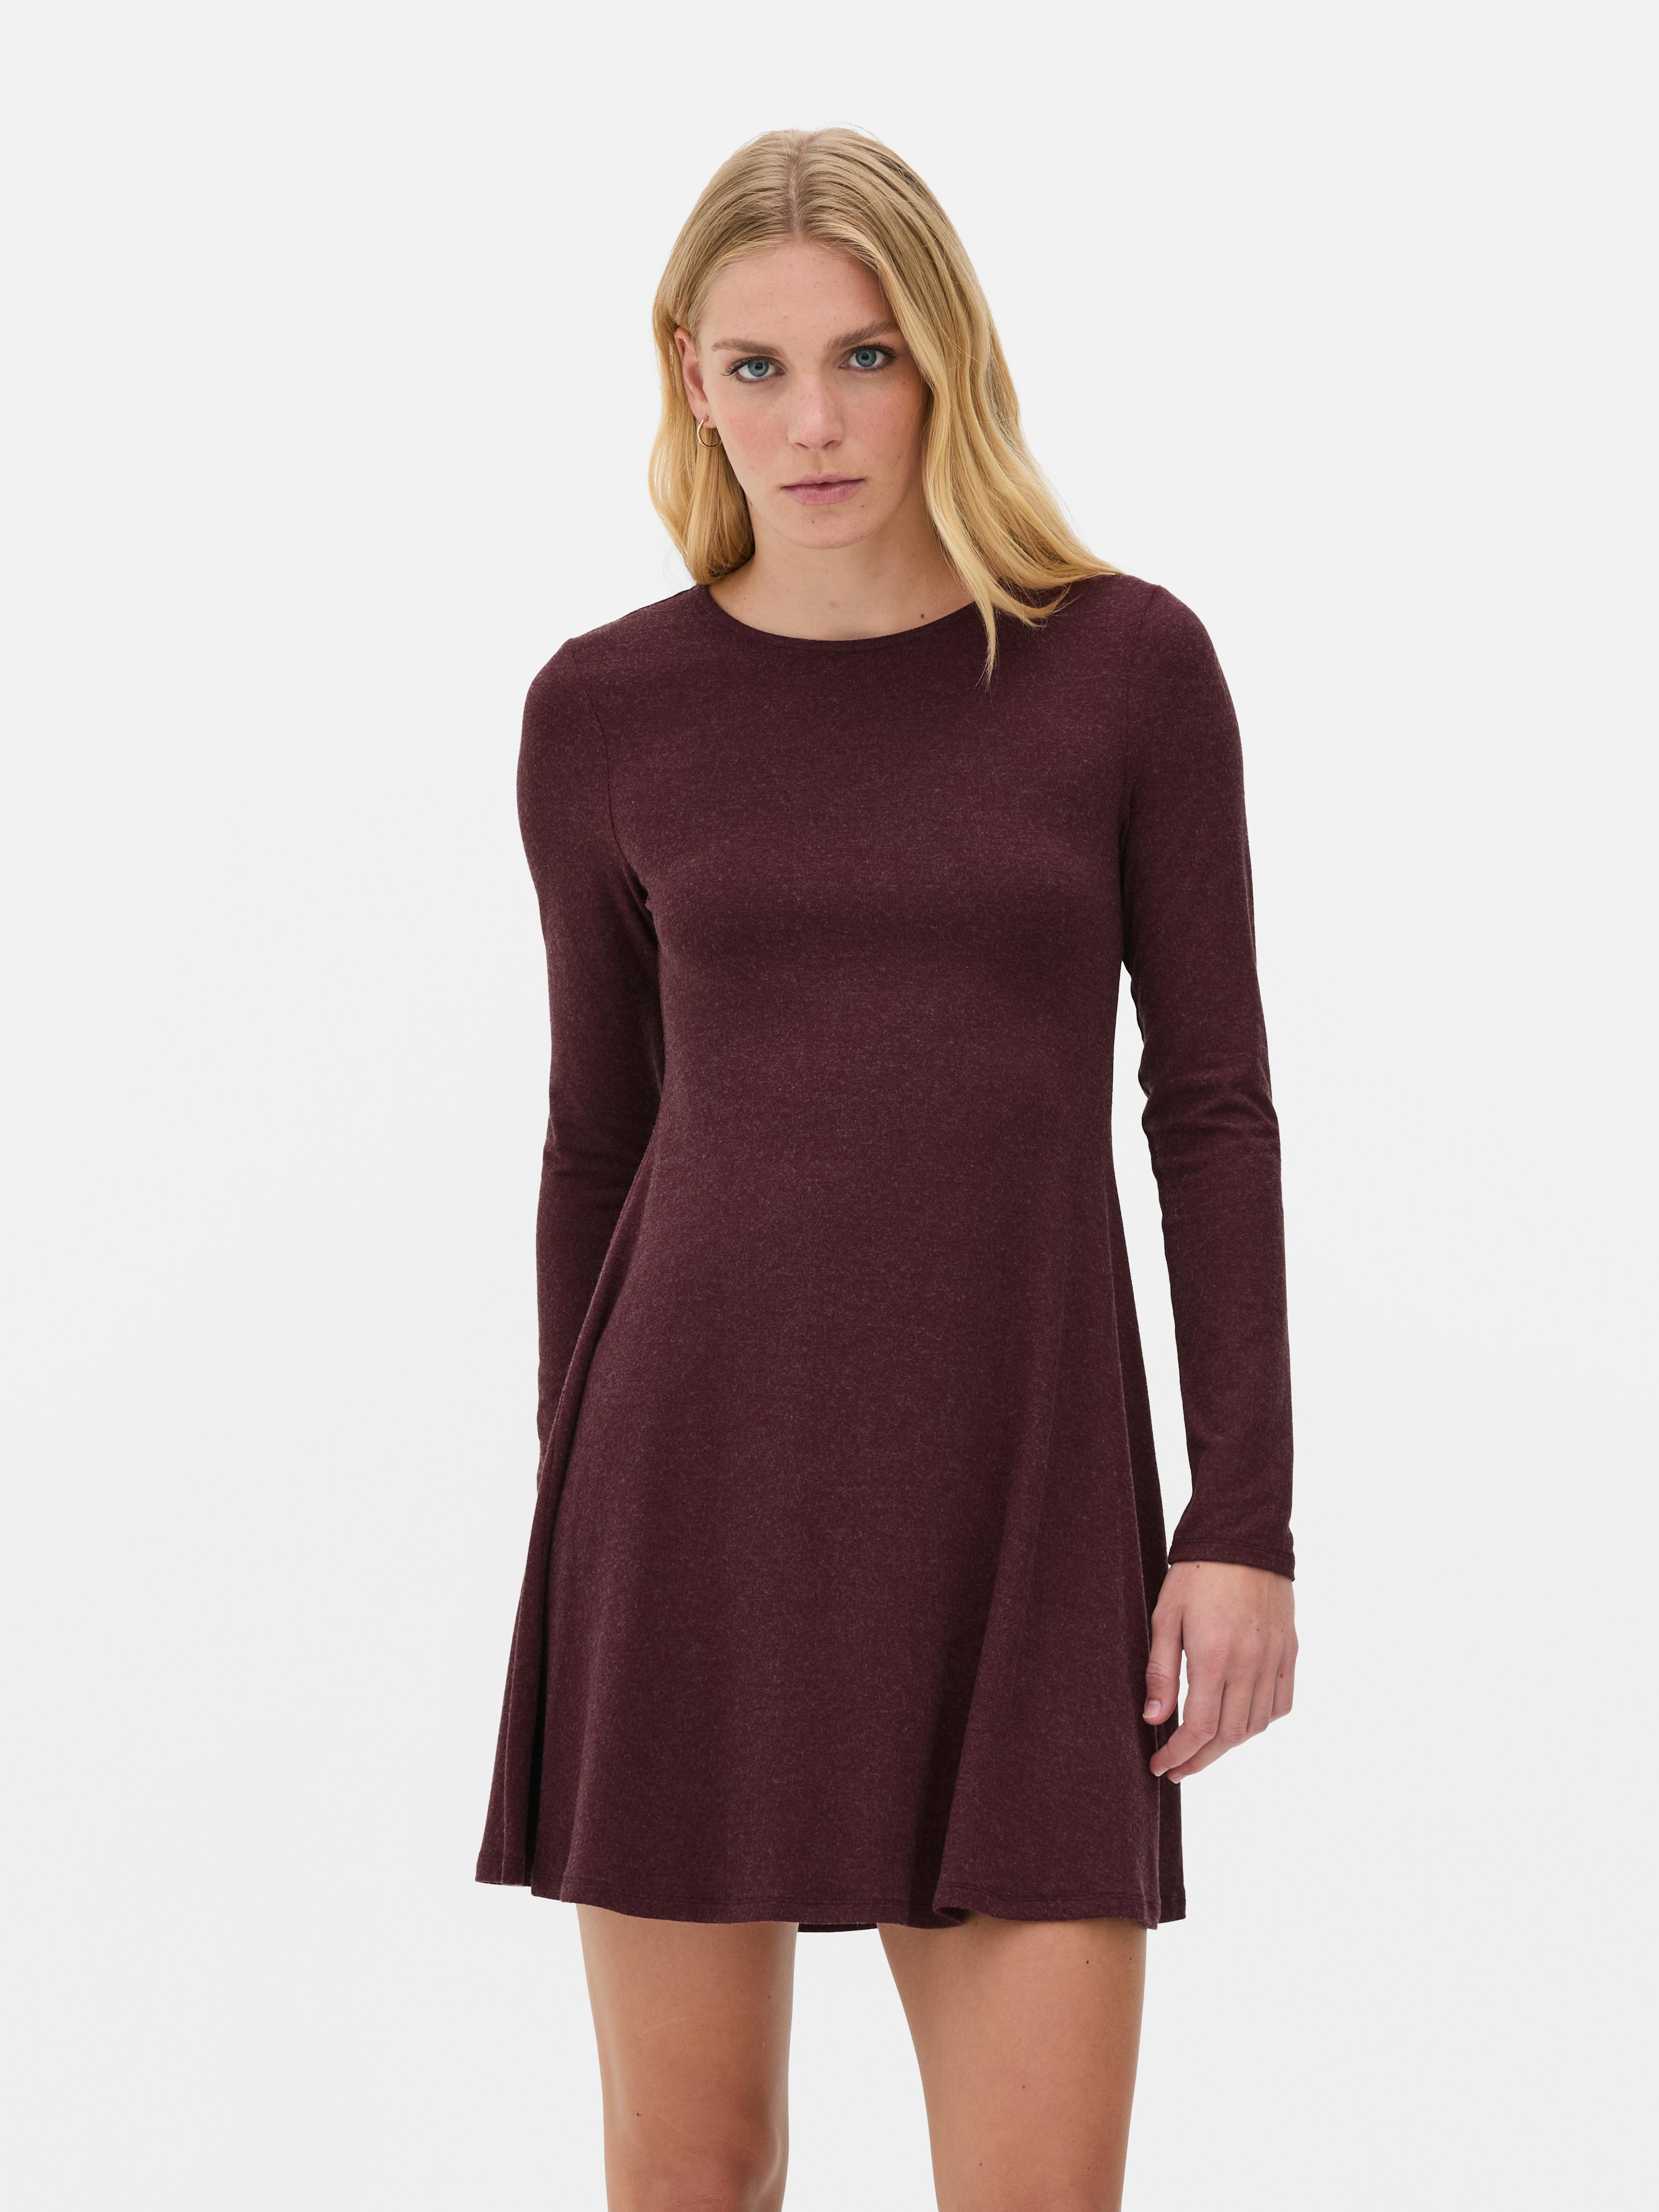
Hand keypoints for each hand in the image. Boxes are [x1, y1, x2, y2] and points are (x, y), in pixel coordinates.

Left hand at [1143, 1560, 1295, 1780]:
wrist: (1242, 1536)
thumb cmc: (1196, 1575)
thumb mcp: (1165, 1617)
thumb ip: (1161, 1672)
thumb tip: (1154, 1720)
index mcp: (1214, 1656)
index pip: (1200, 1728)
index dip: (1179, 1754)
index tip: (1161, 1767)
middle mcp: (1250, 1663)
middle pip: (1229, 1736)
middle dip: (1201, 1760)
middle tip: (1178, 1769)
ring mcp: (1274, 1658)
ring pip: (1257, 1725)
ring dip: (1230, 1746)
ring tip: (1204, 1748)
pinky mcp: (1289, 1650)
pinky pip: (1282, 1702)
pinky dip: (1262, 1722)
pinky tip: (1241, 1723)